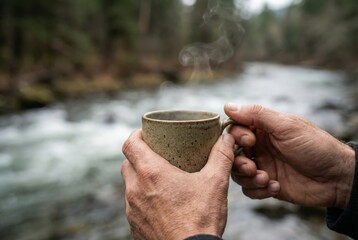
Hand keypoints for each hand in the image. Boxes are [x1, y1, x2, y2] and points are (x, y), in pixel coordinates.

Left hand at [121, 130, 235, 239]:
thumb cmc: (201, 219)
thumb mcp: (215, 183)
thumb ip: (221, 156)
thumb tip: (227, 138)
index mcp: (151, 173)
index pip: (130, 143)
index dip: (136, 134)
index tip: (147, 133)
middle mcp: (136, 189)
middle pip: (127, 162)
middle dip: (139, 155)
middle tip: (157, 154)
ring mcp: (132, 209)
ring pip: (129, 184)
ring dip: (140, 177)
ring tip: (160, 178)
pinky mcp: (134, 225)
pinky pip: (133, 204)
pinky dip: (142, 198)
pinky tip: (160, 202)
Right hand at [224, 103, 354, 208]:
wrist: (336, 178)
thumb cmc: (316, 147)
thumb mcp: (286, 126)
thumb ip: (257, 115)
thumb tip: (228, 106)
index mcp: (262, 129)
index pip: (234, 129)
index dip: (236, 136)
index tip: (250, 142)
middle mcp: (259, 147)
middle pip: (232, 153)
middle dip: (239, 162)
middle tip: (253, 167)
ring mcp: (262, 166)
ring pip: (237, 173)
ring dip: (248, 178)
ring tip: (266, 178)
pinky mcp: (266, 184)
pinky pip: (249, 190)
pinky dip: (258, 190)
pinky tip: (276, 186)